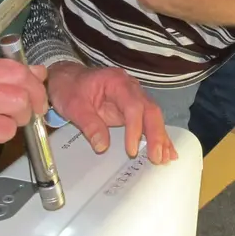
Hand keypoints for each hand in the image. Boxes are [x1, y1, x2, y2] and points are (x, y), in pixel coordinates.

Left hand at [46, 61, 177, 164]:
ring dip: (161, 137)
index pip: (133, 106)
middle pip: (150, 110)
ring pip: (154, 116)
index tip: (131, 149)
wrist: (67, 78)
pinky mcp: (133, 108)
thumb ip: (89, 124)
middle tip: (157, 157)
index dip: (135, 129)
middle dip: (156, 134)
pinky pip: (149, 121)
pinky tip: (167, 150)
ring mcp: (134, 97)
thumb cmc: (69, 88)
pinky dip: (158, 136)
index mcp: (116, 82)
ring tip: (167, 158)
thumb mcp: (73, 106)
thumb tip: (102, 146)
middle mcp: (131, 87)